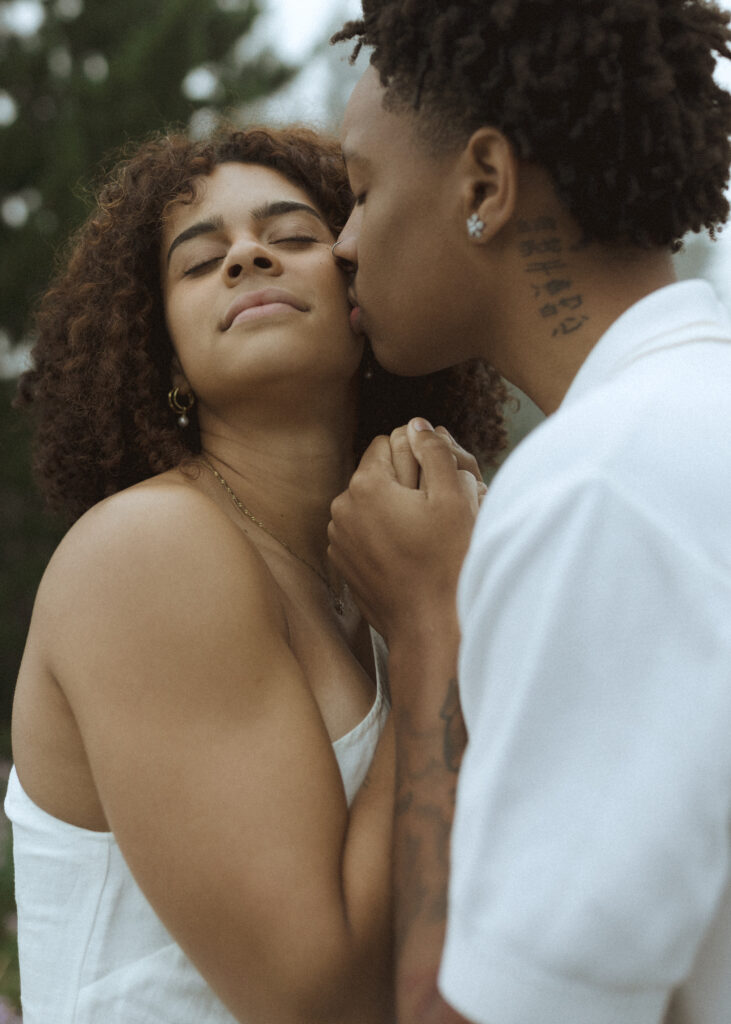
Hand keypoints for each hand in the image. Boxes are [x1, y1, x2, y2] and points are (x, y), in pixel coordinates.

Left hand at [328, 419, 484, 642]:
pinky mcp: (344, 565)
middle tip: (437, 510)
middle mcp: (342, 509)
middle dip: (406, 483)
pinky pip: (365, 534)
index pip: (389, 442)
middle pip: (378, 474)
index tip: (437, 482)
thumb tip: (417, 424)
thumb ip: (434, 451)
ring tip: (425, 536)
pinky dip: (384, 536)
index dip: (417, 456)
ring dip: (395, 510)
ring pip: (371, 505)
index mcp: (365, 485)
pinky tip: (410, 555)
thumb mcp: (453, 497)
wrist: (430, 628)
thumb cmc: (446, 563)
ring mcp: (339, 540)